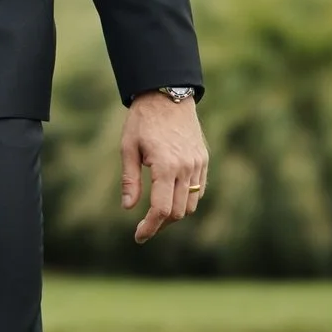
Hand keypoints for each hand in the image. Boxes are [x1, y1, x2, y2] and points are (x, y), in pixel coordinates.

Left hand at [122, 93, 208, 243]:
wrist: (167, 95)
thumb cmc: (143, 120)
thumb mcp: (128, 146)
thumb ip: (130, 179)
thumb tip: (128, 208)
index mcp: (166, 166)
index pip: (161, 209)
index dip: (150, 227)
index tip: (139, 236)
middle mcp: (186, 168)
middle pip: (177, 212)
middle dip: (160, 224)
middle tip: (144, 227)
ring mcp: (198, 165)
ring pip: (191, 205)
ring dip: (175, 214)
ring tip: (156, 214)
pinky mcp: (204, 161)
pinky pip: (199, 191)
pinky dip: (187, 200)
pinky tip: (172, 197)